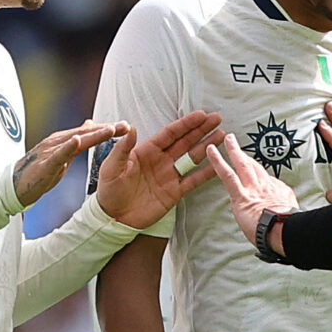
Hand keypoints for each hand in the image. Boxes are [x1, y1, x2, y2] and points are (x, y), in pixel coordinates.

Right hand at [11, 120, 127, 207]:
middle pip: (86, 132)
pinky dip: (68, 146)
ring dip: (94, 134)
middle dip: (106, 129)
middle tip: (125, 126)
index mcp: (63, 140)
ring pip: (76, 140)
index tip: (126, 126)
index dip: (107, 128)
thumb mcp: (61, 154)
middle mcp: (58, 141)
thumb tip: (89, 125)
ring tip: (110, 130)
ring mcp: (50, 151)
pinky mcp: (45, 164)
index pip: (89, 131)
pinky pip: (58, 154)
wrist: (16, 185)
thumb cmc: (38, 170)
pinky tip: (77, 140)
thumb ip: (76, 141)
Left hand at [92, 110, 224, 228]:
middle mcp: (161, 160)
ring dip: (207, 147)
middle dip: (201, 130)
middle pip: (185, 141)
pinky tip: (218, 165)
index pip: (170, 133)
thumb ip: (123, 148)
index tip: (201, 115)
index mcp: (147, 150)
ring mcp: (169, 175)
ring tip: (222, 136)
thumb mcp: (112, 167)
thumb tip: (132, 128)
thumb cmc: (109, 189)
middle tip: (217, 119)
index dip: (186, 124)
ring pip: (192, 157)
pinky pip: (193, 180)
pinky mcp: (174, 192)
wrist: (113, 217)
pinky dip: (206, 173)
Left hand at [207, 133, 301, 247]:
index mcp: (278, 192)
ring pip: (242, 164)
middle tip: (237, 144)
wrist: (284, 230)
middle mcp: (266, 186)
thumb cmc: (287, 229)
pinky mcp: (241, 195)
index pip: (266, 180)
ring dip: (234, 150)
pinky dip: (218, 161)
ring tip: (227, 139)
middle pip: (255, 166)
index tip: (255, 171)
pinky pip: (228, 174)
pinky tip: (211, 151)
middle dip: (245, 154)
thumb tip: (285, 209)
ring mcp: (253, 189)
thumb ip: (286, 208)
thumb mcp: (293, 215)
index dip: (259, 175)